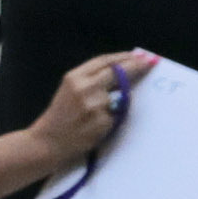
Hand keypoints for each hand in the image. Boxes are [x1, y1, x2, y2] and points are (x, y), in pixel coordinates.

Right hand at [34, 50, 139, 166]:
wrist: (47, 142)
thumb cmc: (59, 116)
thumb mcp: (69, 90)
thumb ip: (91, 79)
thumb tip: (122, 69)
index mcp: (74, 77)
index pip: (105, 61)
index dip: (125, 57)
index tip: (140, 55)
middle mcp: (85, 88)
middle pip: (118, 72)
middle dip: (137, 66)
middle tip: (150, 63)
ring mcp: (95, 105)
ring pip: (122, 95)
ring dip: (120, 100)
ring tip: (100, 111)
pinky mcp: (103, 121)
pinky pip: (117, 115)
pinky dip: (113, 118)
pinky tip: (96, 125)